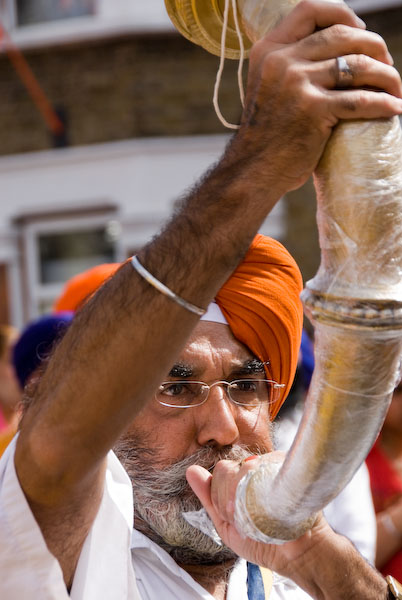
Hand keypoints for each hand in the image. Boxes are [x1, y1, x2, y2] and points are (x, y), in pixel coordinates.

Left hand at [186, 453, 331, 576]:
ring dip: (245, 494)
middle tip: (245, 518)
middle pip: (227, 468)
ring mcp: (269, 465)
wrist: (295, 555)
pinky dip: (262, 487)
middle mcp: (253, 468)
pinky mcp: (285, 467)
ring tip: (258, 515)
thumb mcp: (226, 522)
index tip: (231, 516)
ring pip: (244, 467)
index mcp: (238, 478)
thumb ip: (208, 496)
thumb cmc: (260, 541)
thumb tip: (190, 470)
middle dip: (230, 496)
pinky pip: (265, 466)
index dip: (220, 495)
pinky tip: (270, 504)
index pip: (219, 471)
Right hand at [229, 0, 401, 193]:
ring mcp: (296, 84)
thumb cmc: (267, 135)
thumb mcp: (269, 87)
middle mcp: (281, 61)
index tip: (360, 31)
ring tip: (395, 90)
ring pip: (357, 66)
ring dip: (387, 77)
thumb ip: (291, 65)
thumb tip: (334, 51)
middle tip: (387, 66)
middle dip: (375, 47)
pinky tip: (394, 109)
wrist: (253, 170)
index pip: (310, 10)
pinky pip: (361, 100)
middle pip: (342, 34)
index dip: (342, 14)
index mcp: (268, 50)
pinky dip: (384, 104)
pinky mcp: (312, 110)